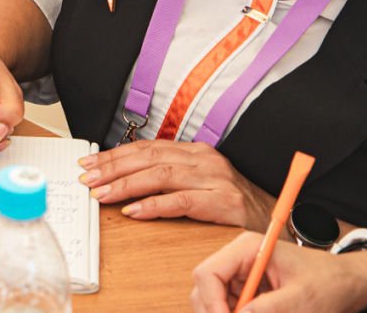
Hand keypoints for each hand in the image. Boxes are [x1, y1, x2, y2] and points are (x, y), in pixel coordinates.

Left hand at [79, 140, 275, 228]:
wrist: (278, 218)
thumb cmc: (234, 203)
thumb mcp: (201, 181)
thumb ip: (171, 176)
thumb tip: (127, 178)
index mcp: (196, 152)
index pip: (147, 148)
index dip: (115, 155)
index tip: (90, 164)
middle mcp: (204, 160)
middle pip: (149, 158)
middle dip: (113, 168)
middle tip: (89, 179)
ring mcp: (214, 179)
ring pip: (160, 176)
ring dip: (126, 186)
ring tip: (103, 194)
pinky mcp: (223, 202)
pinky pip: (180, 202)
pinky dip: (153, 206)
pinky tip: (133, 211)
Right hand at [191, 233, 366, 312]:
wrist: (347, 283)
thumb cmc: (328, 281)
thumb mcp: (302, 298)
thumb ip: (270, 308)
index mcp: (247, 249)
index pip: (208, 274)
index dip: (211, 304)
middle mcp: (238, 262)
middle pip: (205, 291)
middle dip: (215, 312)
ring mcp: (241, 278)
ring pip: (214, 304)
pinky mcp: (247, 293)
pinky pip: (230, 310)